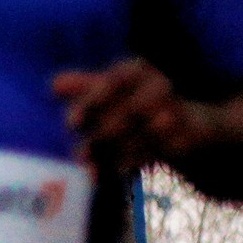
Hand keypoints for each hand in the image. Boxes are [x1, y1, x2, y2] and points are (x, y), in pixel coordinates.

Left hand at [54, 59, 210, 172]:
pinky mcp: (187, 136)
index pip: (113, 81)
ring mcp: (176, 111)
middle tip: (79, 154)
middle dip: (102, 134)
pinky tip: (114, 172)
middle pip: (129, 109)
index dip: (92, 101)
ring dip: (117, 151)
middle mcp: (159, 86)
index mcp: (136, 70)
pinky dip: (135, 162)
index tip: (70, 124)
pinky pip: (160, 150)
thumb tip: (55, 84)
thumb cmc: (135, 103)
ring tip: (91, 168)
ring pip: (144, 132)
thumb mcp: (109, 92)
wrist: (188, 124)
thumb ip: (84, 88)